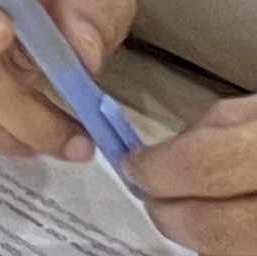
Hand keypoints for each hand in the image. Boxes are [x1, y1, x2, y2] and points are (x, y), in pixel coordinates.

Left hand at [135, 95, 256, 251]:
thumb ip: (219, 128)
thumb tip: (168, 155)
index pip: (206, 167)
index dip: (159, 170)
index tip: (137, 168)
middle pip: (219, 230)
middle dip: (173, 216)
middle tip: (154, 200)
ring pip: (235, 255)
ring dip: (206, 241)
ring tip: (193, 215)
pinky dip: (233, 248)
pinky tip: (229, 231)